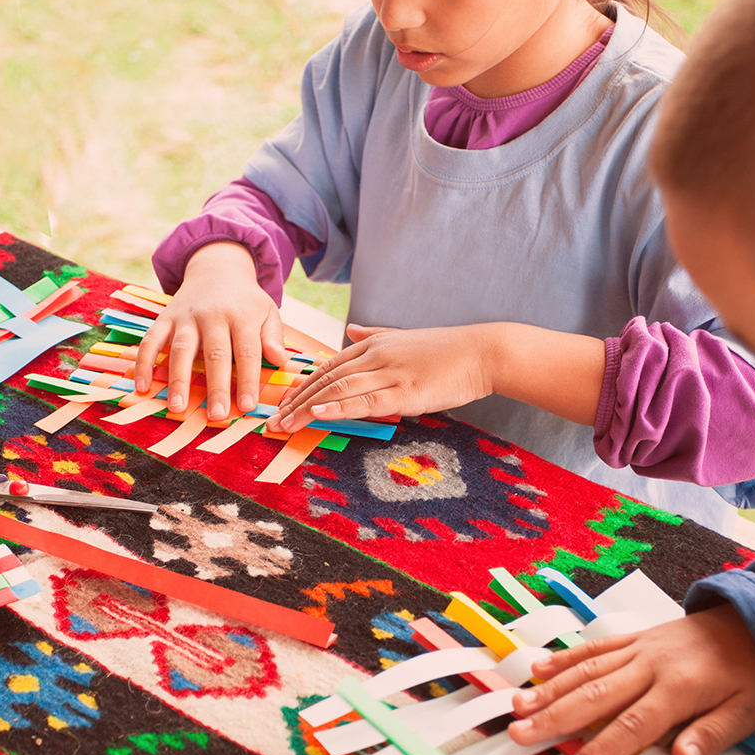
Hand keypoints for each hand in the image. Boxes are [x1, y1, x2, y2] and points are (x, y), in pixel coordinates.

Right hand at [134, 243, 288, 420]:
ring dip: (178, 380)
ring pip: (181, 349)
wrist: (217, 269)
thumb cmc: (245, 301)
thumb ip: (273, 336)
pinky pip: (151, 340)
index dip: (247, 379)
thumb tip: (280, 360)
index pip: (246, 351)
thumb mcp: (267, 311)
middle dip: (215, 386)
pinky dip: (144, 363)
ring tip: (177, 408)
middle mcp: (213, 315)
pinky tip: (143, 386)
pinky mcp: (166, 317)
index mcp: (242, 315)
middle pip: (214, 354)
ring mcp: (186, 316)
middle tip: (216, 416)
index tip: (247, 407)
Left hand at [273, 322, 497, 430]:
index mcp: (373, 344)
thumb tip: (350, 329)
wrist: (482, 352)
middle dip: (295, 401)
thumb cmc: (446, 350)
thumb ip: (374, 334)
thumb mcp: (404, 338)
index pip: (327, 367)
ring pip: (338, 390)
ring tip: (284, 424)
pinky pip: (364, 400)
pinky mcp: (405, 391)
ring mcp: (390, 372)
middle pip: (325, 379)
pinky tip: (318, 414)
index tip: (281, 405)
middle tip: (271, 421)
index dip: (301, 387)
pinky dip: (338, 406)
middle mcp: (375, 355)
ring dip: (307, 408)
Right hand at [508, 605, 754, 754]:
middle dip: (555, 717)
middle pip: (596, 695)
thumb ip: (710, 736)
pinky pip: (596, 646)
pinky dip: (566, 657)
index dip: (601, 748)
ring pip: (587, 669)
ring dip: (550, 688)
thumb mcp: (748, 712)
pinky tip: (539, 668)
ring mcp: (640, 648)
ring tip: (518, 705)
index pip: (633, 724)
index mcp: (679, 688)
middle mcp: (652, 665)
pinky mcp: (636, 637)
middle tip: (521, 734)